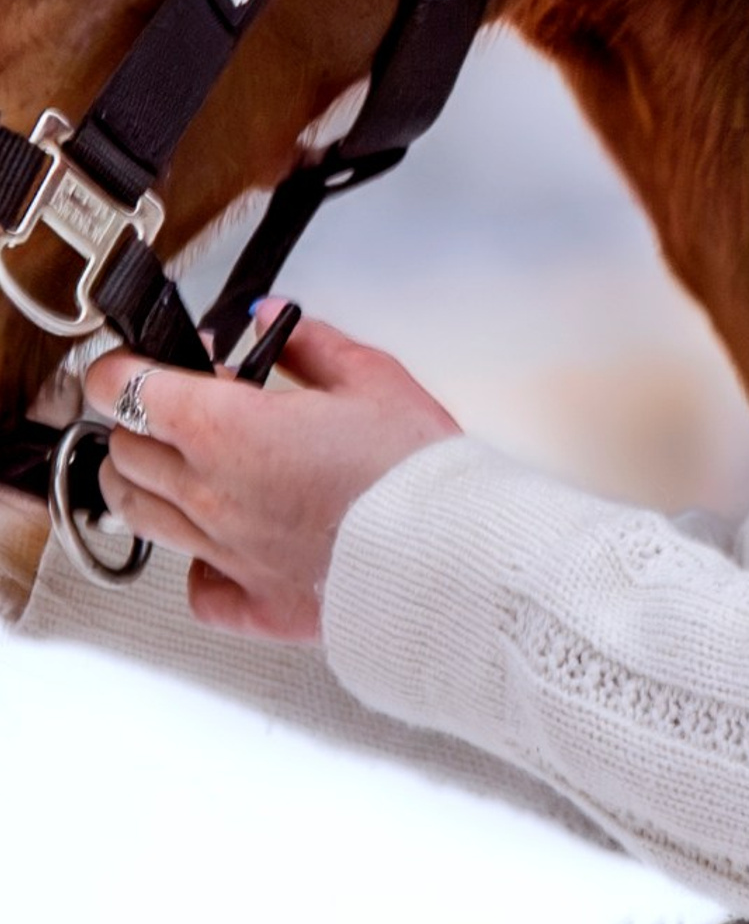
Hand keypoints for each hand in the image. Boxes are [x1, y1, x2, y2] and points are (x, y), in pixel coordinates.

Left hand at [84, 315, 459, 641]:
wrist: (452, 553)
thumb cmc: (416, 472)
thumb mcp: (373, 377)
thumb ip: (310, 343)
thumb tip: (268, 321)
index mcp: (228, 429)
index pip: (125, 388)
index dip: (122, 367)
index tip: (138, 361)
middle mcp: (211, 494)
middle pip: (125, 451)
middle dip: (137, 421)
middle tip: (178, 409)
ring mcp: (225, 553)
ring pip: (140, 516)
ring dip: (146, 484)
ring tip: (181, 468)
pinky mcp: (254, 602)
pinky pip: (197, 588)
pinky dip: (198, 565)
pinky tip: (222, 547)